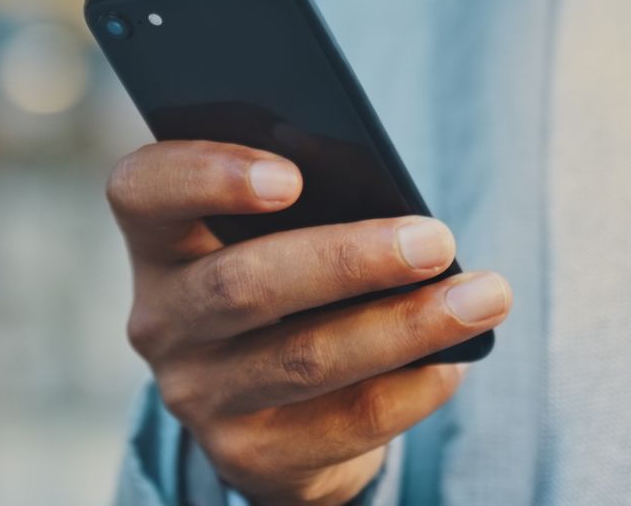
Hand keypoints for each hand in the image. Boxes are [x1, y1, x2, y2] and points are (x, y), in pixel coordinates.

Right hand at [107, 141, 511, 504]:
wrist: (287, 411)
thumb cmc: (301, 285)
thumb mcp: (292, 235)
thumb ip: (320, 205)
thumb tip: (400, 208)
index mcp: (163, 240)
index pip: (144, 191)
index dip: (207, 175)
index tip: (291, 175)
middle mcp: (163, 319)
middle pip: (243, 284)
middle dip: (350, 260)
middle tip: (436, 239)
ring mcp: (199, 395)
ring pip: (306, 359)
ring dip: (408, 326)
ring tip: (486, 297)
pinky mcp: (249, 456)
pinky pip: (345, 421)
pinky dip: (412, 388)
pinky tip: (455, 364)